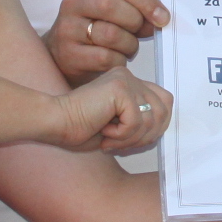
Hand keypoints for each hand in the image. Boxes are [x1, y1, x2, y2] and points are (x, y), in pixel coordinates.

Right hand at [44, 0, 168, 86]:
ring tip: (126, 47)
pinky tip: (116, 59)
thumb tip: (160, 19)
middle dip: (134, 21)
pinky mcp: (69, 55)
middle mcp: (72, 3)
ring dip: (129, 45)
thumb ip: (136, 8)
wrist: (64, 54)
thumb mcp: (113, 9)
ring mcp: (67, 30)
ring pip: (111, 34)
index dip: (145, 1)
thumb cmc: (96, 28)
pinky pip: (106, 58)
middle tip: (141, 32)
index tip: (163, 17)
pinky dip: (119, 61)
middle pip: (111, 5)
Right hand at [46, 67, 170, 154]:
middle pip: (163, 112)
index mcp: (131, 84)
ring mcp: (126, 80)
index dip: (155, 127)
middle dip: (146, 136)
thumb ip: (142, 122)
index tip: (133, 140)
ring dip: (131, 139)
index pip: (165, 103)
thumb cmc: (81, 128)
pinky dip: (122, 136)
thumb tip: (162, 131)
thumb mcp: (121, 127)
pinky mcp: (120, 88)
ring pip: (151, 119)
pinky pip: (136, 122)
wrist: (56, 123)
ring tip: (110, 139)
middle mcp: (131, 77)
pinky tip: (104, 132)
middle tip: (120, 143)